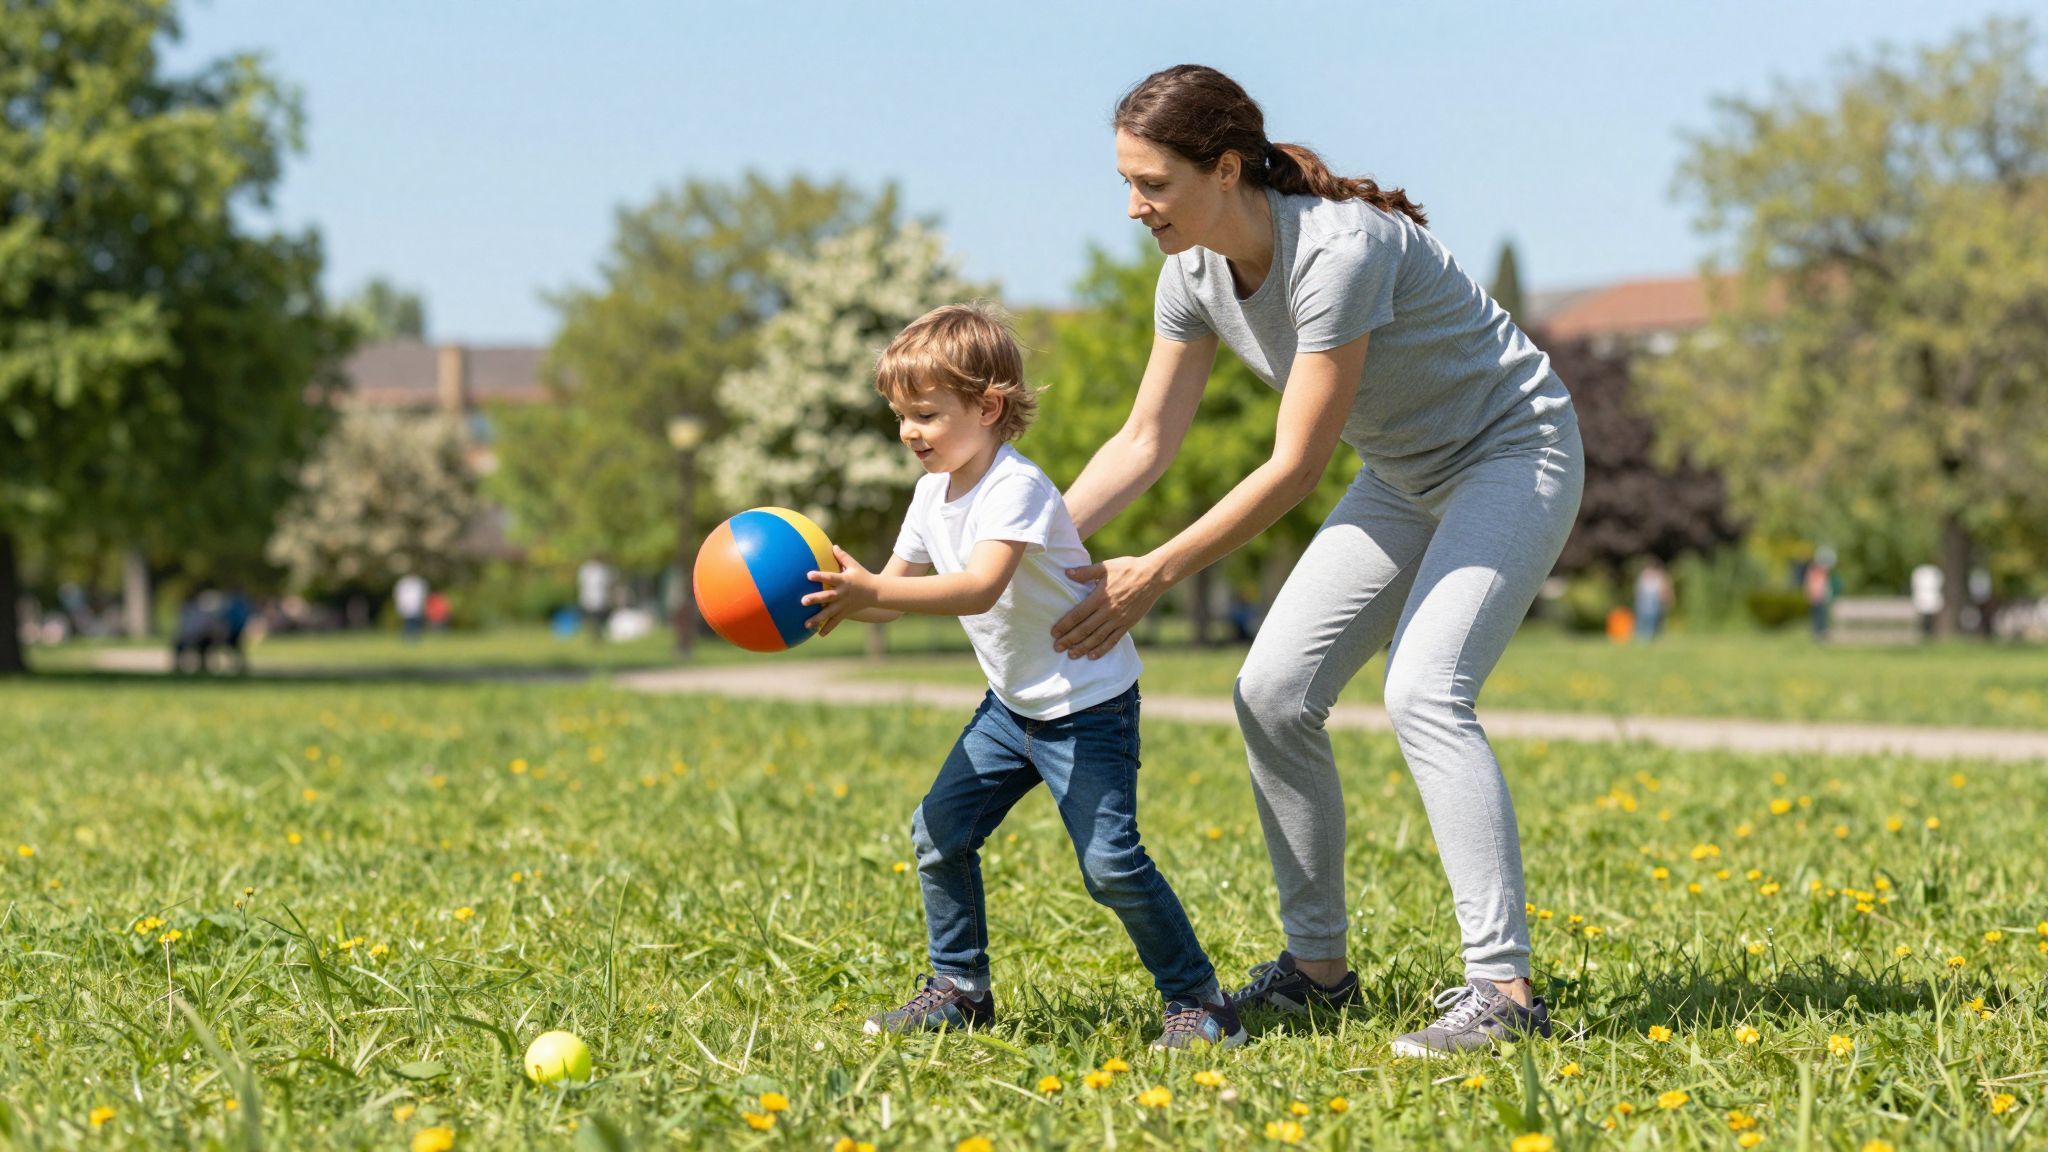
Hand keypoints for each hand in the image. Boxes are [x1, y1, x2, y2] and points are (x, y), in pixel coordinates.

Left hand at [802, 546, 875, 636]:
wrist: (877, 592)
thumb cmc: (863, 576)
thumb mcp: (854, 565)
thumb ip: (842, 556)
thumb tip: (833, 546)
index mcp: (844, 581)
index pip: (830, 578)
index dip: (820, 576)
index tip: (808, 575)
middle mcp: (842, 594)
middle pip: (827, 597)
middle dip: (815, 600)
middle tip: (802, 601)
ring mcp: (844, 605)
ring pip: (829, 613)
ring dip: (817, 619)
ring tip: (806, 624)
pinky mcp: (846, 612)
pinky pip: (836, 621)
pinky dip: (828, 628)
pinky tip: (819, 634)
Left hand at [1051, 553, 1167, 658]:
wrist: (1153, 576)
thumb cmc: (1128, 568)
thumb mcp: (1105, 566)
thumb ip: (1085, 572)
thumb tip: (1067, 573)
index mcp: (1100, 596)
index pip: (1078, 614)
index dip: (1064, 625)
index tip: (1054, 633)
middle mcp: (1108, 611)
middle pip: (1085, 629)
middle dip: (1069, 640)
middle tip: (1057, 648)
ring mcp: (1119, 620)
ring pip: (1097, 638)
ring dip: (1083, 648)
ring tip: (1071, 655)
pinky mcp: (1128, 624)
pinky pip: (1113, 640)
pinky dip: (1102, 649)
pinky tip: (1092, 656)